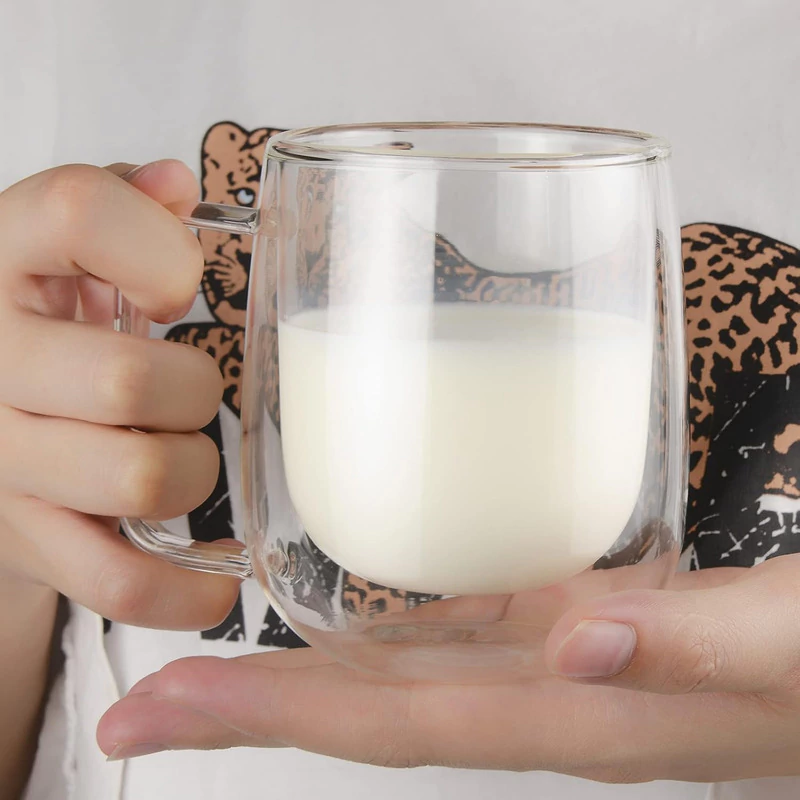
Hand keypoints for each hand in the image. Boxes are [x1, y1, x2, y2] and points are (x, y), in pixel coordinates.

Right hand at [0, 160, 238, 627]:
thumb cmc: (42, 321)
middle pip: (130, 382)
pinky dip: (181, 592)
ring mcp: (0, 459)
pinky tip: (217, 579)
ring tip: (179, 454)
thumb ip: (115, 206)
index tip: (179, 286)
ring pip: (139, 481)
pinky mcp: (23, 537)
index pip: (77, 211)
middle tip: (186, 390)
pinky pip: (113, 582)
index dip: (158, 248)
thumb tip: (177, 184)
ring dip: (192, 472)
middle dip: (193, 390)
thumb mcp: (57, 246)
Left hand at [98, 558, 799, 782]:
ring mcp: (553, 669)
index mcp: (577, 711)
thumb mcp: (789, 649)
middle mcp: (542, 698)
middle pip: (369, 712)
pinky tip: (355, 619)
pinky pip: (460, 639)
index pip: (393, 722)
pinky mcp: (575, 632)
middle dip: (248, 712)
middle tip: (141, 702)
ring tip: (215, 660)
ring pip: (402, 677)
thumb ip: (689, 647)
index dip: (274, 718)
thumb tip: (580, 638)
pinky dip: (390, 635)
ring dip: (303, 675)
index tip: (165, 711)